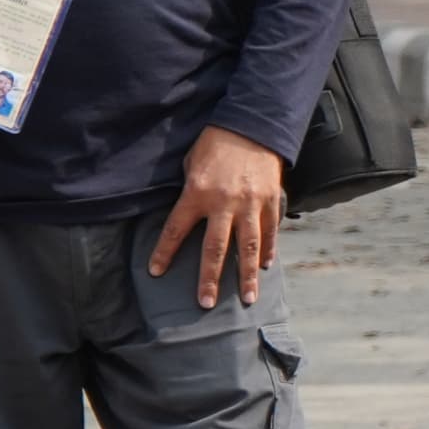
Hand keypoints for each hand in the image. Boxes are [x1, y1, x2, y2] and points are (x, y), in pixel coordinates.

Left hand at [147, 126, 288, 307]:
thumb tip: (191, 214)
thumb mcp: (192, 163)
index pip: (176, 229)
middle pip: (214, 248)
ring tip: (248, 298)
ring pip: (248, 246)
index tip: (157, 273)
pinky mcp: (270, 199)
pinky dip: (269, 249)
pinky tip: (265, 266)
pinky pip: (270, 230)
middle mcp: (224, 203)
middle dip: (209, 278)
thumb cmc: (216, 142)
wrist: (253, 124)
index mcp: (197, 193)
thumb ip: (191, 191)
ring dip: (246, 275)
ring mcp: (250, 203)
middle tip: (205, 303)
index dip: (165, 252)